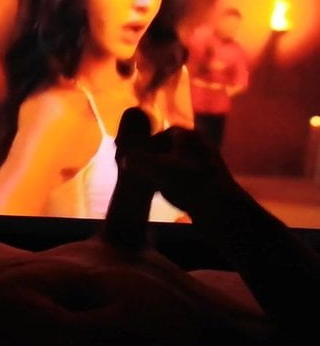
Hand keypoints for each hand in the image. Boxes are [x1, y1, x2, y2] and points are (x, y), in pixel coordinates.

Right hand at [120, 110, 237, 215]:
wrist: (222, 211)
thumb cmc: (189, 184)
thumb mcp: (157, 169)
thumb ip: (137, 160)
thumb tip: (122, 157)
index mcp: (190, 136)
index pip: (164, 134)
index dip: (148, 146)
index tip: (137, 159)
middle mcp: (201, 146)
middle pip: (172, 150)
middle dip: (156, 161)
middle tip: (143, 174)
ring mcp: (209, 165)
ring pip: (180, 166)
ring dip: (166, 175)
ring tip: (155, 188)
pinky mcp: (212, 183)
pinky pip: (189, 179)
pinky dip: (177, 185)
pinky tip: (171, 198)